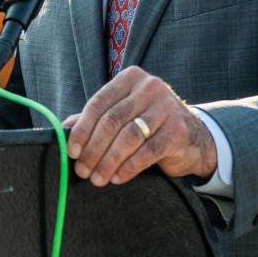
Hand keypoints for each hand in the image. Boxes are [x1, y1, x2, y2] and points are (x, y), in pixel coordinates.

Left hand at [62, 66, 216, 186]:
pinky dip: (128, 168)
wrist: (193, 136)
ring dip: (108, 162)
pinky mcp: (177, 130)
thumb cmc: (150, 123)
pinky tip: (118, 177)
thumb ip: (96, 117)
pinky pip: (147, 152)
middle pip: (112, 121)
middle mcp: (150, 87)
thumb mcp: (124, 113)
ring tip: (98, 178)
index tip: (72, 151)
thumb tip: (64, 129)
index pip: (99, 103)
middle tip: (82, 170)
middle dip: (93, 150)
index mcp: (131, 78)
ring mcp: (166, 107)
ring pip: (128, 138)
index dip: (82, 130)